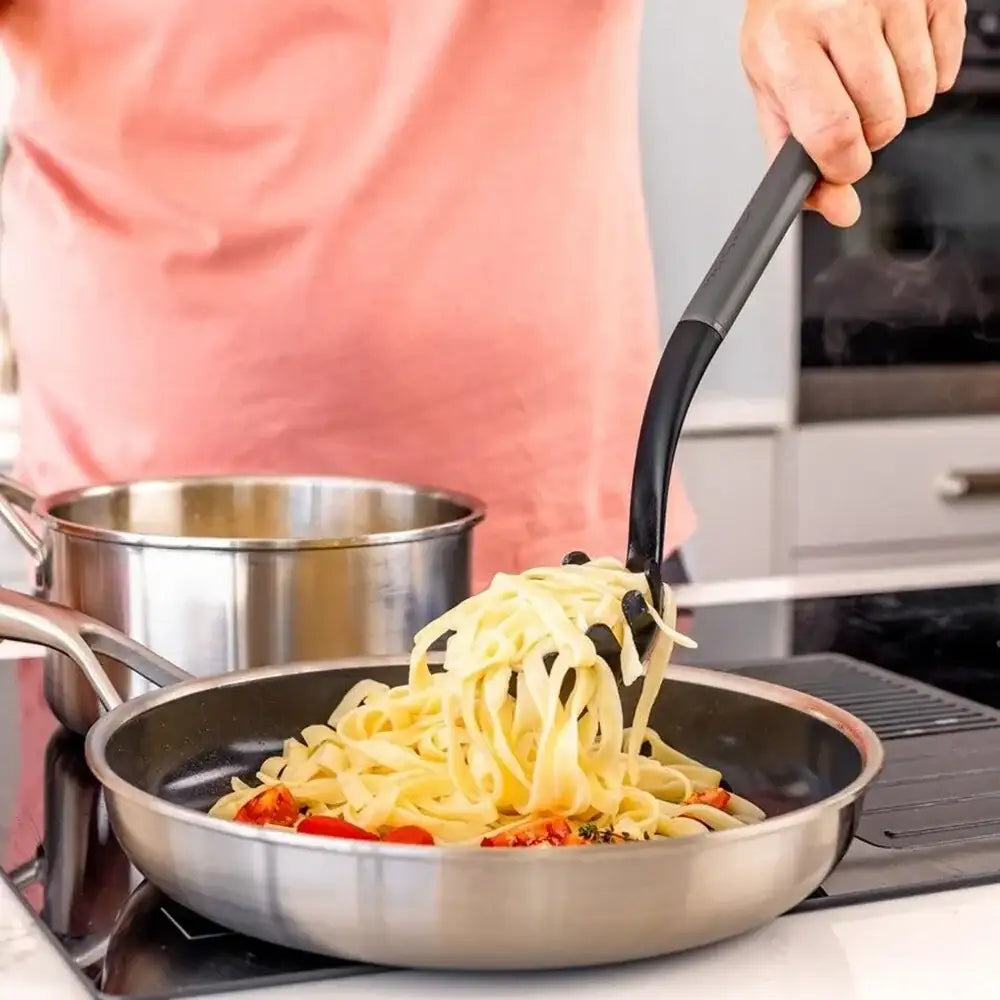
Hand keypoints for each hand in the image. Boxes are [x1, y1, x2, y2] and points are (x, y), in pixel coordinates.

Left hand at [741, 0, 966, 226]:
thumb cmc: (788, 27)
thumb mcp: (771, 89)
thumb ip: (794, 157)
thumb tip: (838, 209)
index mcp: (788, 44)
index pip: (832, 131)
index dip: (844, 165)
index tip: (843, 165)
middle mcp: (839, 10)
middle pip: (882, 120)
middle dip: (870, 136)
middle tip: (850, 108)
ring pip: (918, 98)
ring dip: (897, 106)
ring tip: (869, 76)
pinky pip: (946, 66)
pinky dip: (926, 77)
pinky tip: (896, 54)